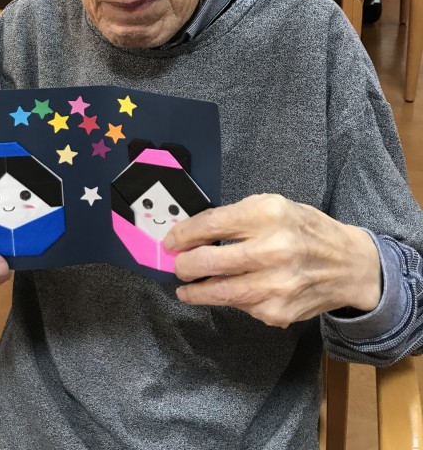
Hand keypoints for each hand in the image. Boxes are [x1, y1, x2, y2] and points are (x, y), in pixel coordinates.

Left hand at [163, 193, 381, 327]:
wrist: (348, 266)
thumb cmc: (305, 230)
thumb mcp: (274, 206)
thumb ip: (235, 217)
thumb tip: (193, 233)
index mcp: (269, 215)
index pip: (211, 224)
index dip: (182, 234)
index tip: (169, 241)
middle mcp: (272, 250)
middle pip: (206, 261)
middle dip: (182, 265)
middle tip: (176, 265)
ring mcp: (274, 285)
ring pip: (217, 292)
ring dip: (195, 291)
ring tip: (187, 288)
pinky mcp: (276, 311)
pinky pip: (240, 306)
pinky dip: (230, 299)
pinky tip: (231, 292)